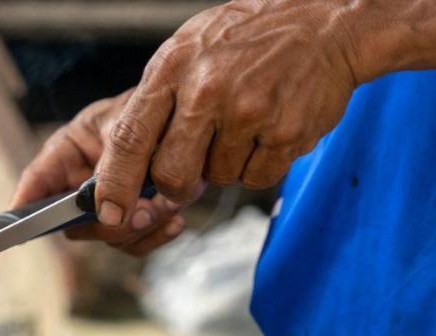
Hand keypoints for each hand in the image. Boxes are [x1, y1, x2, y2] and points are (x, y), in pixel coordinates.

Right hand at [11, 92, 188, 256]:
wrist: (190, 112)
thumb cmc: (151, 103)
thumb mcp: (127, 121)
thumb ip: (114, 161)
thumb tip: (109, 210)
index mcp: (67, 152)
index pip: (37, 183)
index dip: (25, 207)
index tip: (17, 227)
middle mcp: (81, 183)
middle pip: (73, 224)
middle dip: (105, 224)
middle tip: (138, 216)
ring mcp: (108, 203)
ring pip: (108, 236)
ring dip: (138, 229)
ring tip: (165, 208)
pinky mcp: (135, 215)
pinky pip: (136, 241)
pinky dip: (156, 235)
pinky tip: (174, 222)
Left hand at [95, 0, 362, 223]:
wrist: (326, 23)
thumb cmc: (248, 38)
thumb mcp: (189, 50)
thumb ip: (157, 102)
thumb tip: (124, 165)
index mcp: (173, 68)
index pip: (129, 138)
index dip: (115, 184)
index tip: (109, 212)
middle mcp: (206, 90)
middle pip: (171, 174)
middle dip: (178, 184)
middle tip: (194, 165)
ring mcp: (248, 112)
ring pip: (217, 179)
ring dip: (227, 164)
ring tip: (244, 122)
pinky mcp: (284, 133)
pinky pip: (255, 179)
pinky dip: (259, 164)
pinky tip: (268, 128)